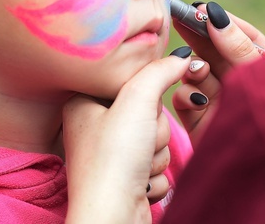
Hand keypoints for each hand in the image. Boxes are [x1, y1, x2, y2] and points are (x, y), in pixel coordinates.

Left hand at [62, 53, 191, 223]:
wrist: (112, 218)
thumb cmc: (113, 161)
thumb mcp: (138, 101)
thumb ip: (161, 71)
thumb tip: (181, 56)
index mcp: (84, 101)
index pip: (130, 81)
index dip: (144, 96)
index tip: (137, 109)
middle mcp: (93, 126)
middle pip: (148, 111)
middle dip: (154, 130)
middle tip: (138, 141)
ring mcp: (109, 154)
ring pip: (156, 138)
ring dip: (157, 153)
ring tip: (137, 166)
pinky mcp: (125, 177)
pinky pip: (155, 164)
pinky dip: (153, 174)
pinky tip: (138, 183)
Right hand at [172, 1, 264, 143]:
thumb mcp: (260, 74)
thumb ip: (237, 46)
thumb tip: (214, 14)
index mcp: (264, 67)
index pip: (240, 35)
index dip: (221, 21)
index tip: (202, 8)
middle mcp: (240, 82)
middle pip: (214, 51)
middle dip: (199, 36)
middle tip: (181, 17)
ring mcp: (220, 102)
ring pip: (197, 74)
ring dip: (193, 68)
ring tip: (197, 69)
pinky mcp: (202, 122)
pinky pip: (185, 100)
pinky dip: (185, 96)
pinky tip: (194, 97)